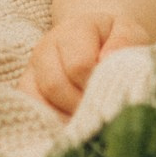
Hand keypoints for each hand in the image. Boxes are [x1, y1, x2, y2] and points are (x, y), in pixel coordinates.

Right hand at [20, 11, 155, 117]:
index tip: (110, 94)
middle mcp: (47, 46)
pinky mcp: (26, 89)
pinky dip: (51, 123)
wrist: (98, 42)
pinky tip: (72, 127)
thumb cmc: (115, 41)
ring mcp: (33, 69)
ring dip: (65, 117)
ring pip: (38, 101)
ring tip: (88, 120)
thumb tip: (106, 60)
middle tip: (100, 113)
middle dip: (80, 104)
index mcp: (74, 29)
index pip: (79, 65)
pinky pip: (31, 111)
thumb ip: (124, 41)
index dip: (95, 85)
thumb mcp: (130, 33)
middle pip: (55, 85)